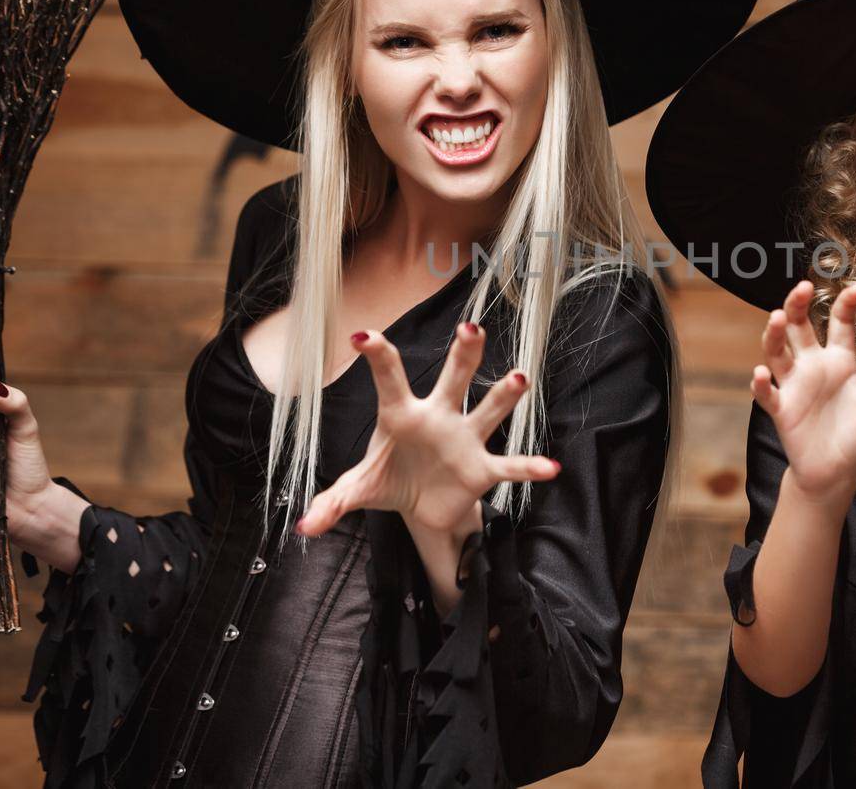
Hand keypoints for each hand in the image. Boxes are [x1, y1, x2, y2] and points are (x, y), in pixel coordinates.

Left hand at [296, 321, 560, 537]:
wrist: (423, 508)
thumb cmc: (390, 479)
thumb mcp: (359, 490)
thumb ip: (333, 503)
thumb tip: (305, 526)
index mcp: (401, 414)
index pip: (388, 379)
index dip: (377, 356)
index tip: (362, 336)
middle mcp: (439, 417)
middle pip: (453, 379)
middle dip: (462, 354)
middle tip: (470, 328)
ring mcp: (464, 439)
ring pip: (487, 410)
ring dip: (504, 395)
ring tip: (519, 378)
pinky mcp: (482, 468)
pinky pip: (509, 467)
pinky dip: (528, 468)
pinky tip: (550, 467)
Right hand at [753, 280, 855, 503]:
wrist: (835, 473)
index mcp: (840, 362)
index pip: (839, 324)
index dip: (846, 304)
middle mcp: (814, 367)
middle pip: (799, 328)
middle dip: (797, 305)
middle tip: (801, 288)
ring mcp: (795, 386)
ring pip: (777, 353)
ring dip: (774, 335)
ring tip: (778, 318)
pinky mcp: (782, 409)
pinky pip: (768, 393)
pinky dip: (763, 383)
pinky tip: (763, 374)